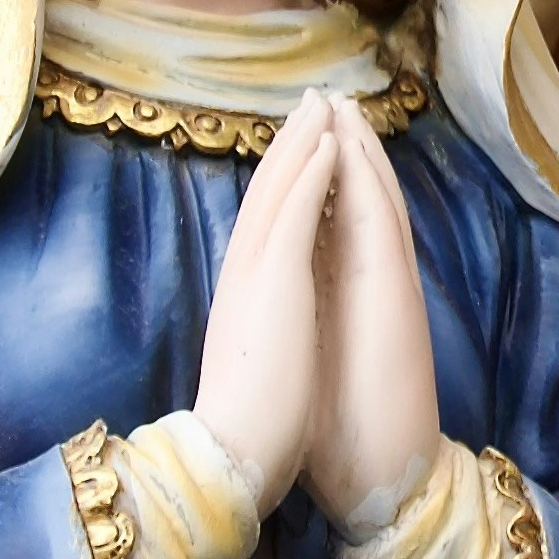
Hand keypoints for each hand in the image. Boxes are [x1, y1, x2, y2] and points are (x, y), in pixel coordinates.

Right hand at [189, 99, 341, 509]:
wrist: (230, 455)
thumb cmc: (245, 429)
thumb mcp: (253, 366)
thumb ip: (258, 337)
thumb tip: (264, 332)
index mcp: (244, 297)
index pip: (264, 225)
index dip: (281, 183)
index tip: (299, 150)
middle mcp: (244, 274)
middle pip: (267, 193)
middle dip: (290, 145)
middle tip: (309, 103)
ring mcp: (256, 273)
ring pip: (279, 190)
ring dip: (302, 142)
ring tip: (322, 104)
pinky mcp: (275, 280)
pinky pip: (295, 211)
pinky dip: (311, 173)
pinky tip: (328, 143)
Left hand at [308, 93, 442, 532]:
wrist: (385, 483)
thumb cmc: (346, 437)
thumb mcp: (318, 368)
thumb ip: (311, 331)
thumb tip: (284, 312)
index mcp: (352, 302)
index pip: (337, 227)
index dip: (323, 180)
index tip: (302, 139)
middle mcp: (375, 286)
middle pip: (363, 202)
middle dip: (343, 149)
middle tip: (325, 97)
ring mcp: (390, 289)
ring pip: (377, 202)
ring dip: (359, 150)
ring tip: (340, 103)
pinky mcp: (394, 299)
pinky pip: (381, 225)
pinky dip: (367, 182)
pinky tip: (352, 147)